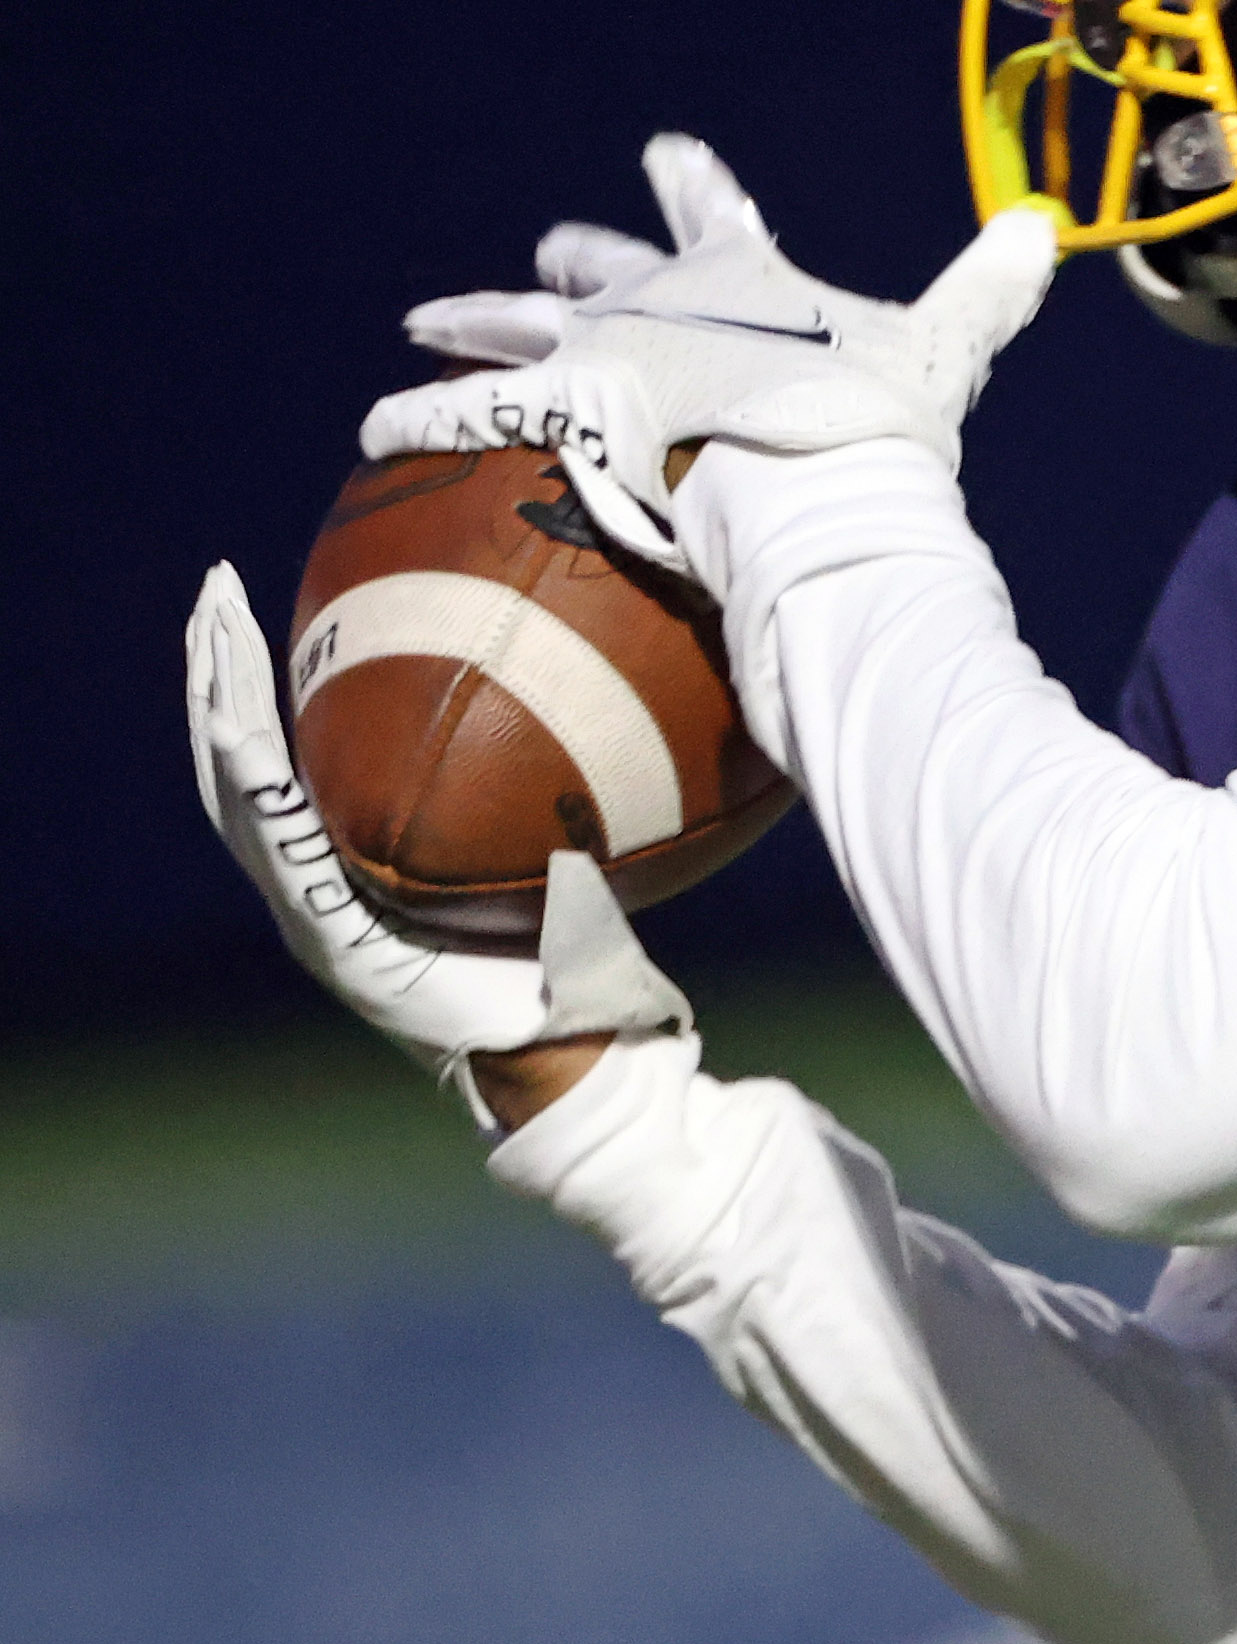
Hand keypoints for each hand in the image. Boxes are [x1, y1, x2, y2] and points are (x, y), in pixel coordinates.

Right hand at [185, 565, 689, 1124]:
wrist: (558, 1054)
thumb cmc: (566, 966)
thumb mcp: (551, 860)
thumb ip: (546, 803)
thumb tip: (617, 709)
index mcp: (344, 871)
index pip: (278, 765)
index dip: (254, 694)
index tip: (252, 613)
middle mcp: (311, 890)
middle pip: (237, 765)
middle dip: (218, 674)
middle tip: (213, 589)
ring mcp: (310, 915)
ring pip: (236, 794)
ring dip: (217, 707)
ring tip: (212, 628)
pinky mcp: (328, 938)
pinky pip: (280, 847)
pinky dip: (253, 783)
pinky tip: (242, 726)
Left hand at [362, 137, 1058, 563]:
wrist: (807, 485)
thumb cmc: (876, 416)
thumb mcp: (948, 342)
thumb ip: (988, 288)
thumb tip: (1044, 228)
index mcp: (743, 274)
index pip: (712, 210)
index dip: (690, 183)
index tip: (664, 150)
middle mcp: (654, 299)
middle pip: (598, 266)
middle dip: (574, 262)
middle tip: (546, 258)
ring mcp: (592, 356)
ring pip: (510, 328)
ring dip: (467, 323)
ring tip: (422, 324)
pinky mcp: (544, 416)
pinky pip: (458, 415)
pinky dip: (415, 417)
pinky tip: (372, 426)